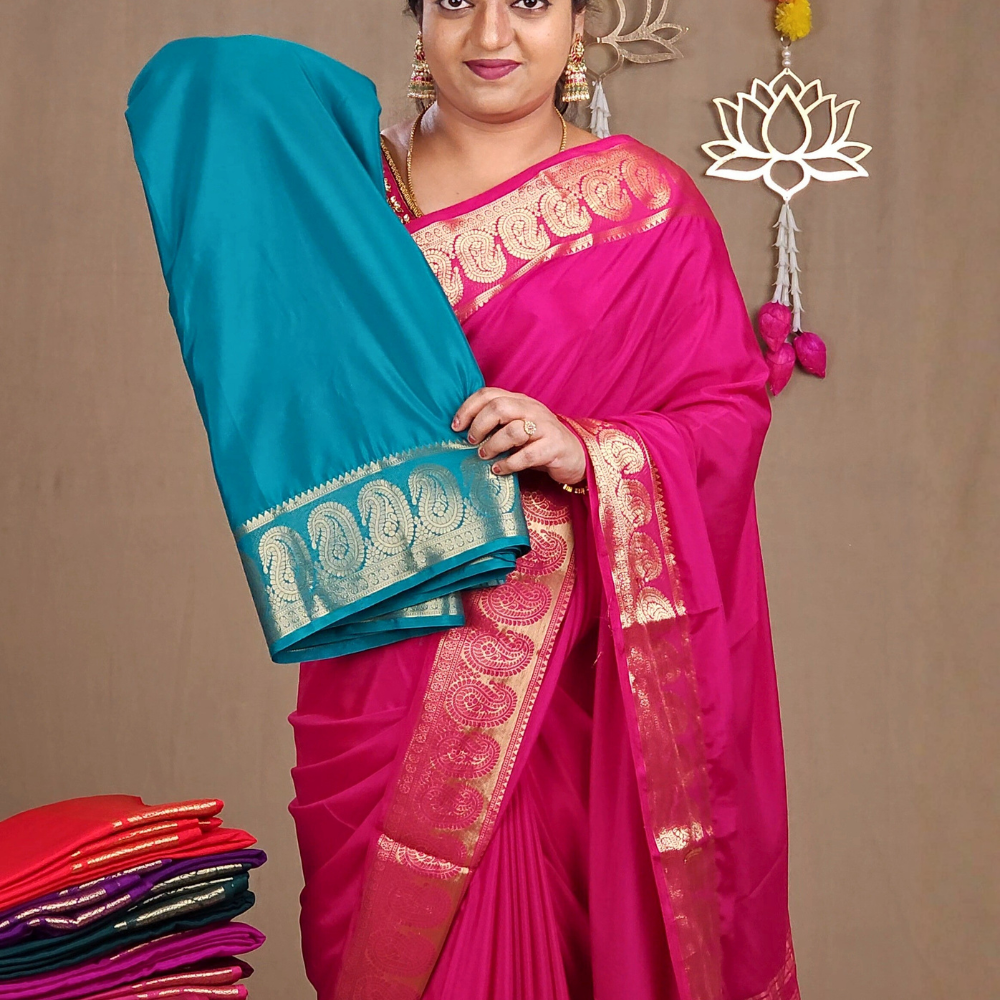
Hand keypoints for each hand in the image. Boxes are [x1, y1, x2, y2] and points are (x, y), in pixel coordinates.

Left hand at [452, 388, 586, 486]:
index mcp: (520, 401)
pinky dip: (509, 464)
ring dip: (493, 445)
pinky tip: (499, 470)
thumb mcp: (518, 427)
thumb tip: (463, 433)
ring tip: (484, 456)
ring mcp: (545, 427)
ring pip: (513, 430)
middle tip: (471, 441)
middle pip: (499, 407)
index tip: (455, 426)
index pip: (489, 394)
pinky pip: (527, 455)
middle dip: (479, 425)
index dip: (468, 408)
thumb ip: (497, 424)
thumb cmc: (539, 443)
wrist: (575, 456)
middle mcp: (532, 410)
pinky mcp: (554, 447)